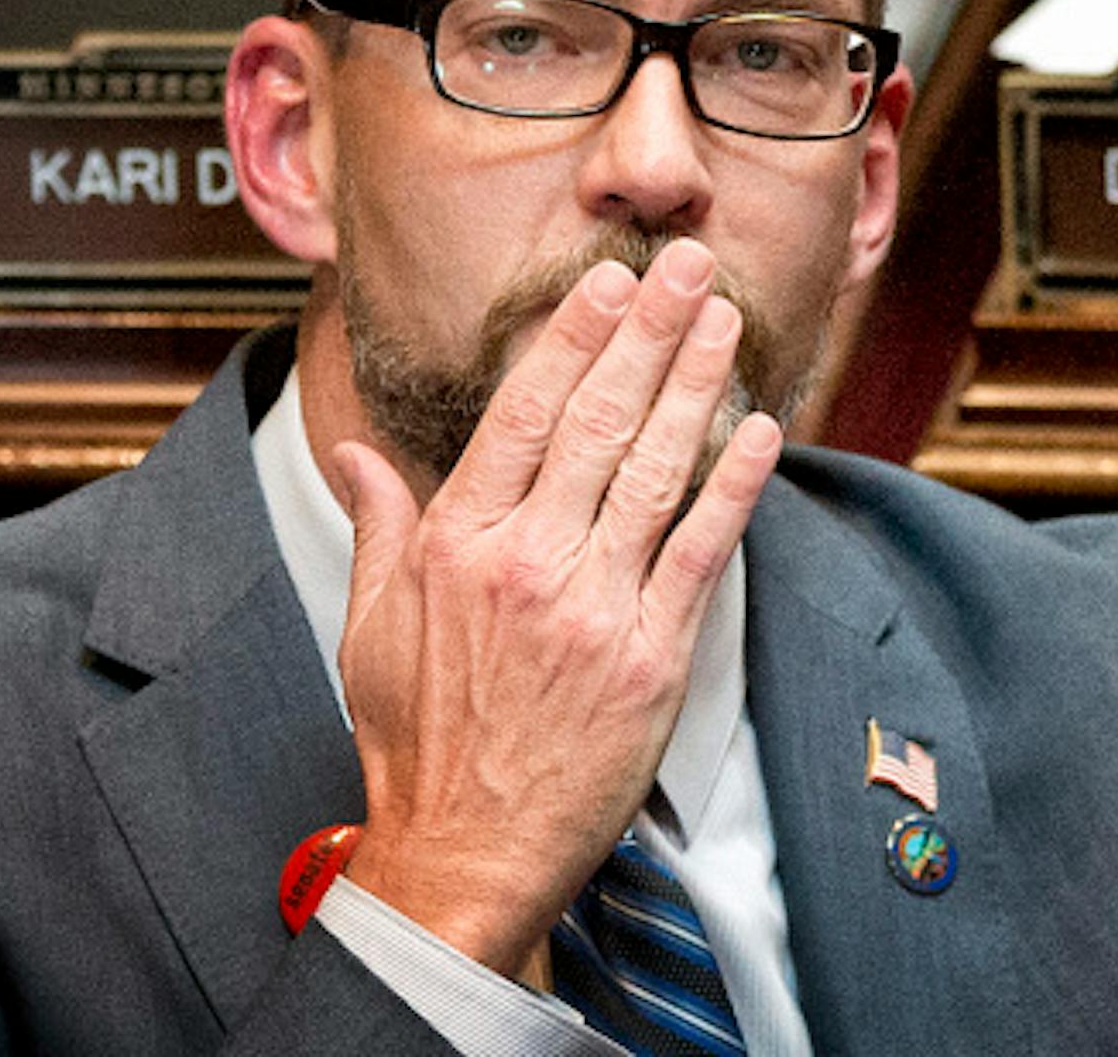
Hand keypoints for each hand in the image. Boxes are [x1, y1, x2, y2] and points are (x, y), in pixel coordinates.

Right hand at [332, 239, 782, 979]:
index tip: (609, 283)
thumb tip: (353, 452)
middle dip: (650, 332)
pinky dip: (736, 486)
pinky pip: (703, 551)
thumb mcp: (368, 624)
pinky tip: (764, 431)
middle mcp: (527, 561)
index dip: (574, 337)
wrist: (463, 852)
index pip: (525, 411)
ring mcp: (595, 607)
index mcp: (457, 542)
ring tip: (727, 320)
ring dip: (697, 385)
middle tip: (689, 266)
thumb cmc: (415, 740)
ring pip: (656, 470)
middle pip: (599, 420)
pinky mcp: (652, 658)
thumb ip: (377, 525)